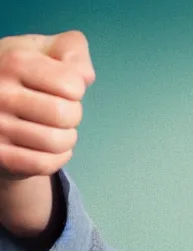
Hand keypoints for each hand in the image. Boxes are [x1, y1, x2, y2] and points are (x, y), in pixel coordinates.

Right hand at [0, 31, 94, 179]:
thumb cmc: (26, 76)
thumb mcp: (45, 51)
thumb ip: (73, 50)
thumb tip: (84, 76)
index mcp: (14, 61)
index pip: (73, 84)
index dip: (76, 89)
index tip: (61, 88)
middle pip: (66, 115)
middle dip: (73, 115)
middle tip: (58, 112)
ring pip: (58, 142)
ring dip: (66, 139)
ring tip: (53, 129)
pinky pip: (44, 164)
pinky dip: (56, 158)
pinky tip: (48, 148)